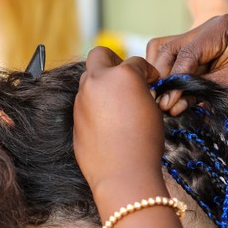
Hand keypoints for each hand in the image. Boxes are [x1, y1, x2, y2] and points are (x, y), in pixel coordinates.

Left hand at [73, 47, 162, 190]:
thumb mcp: (153, 110)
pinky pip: (85, 100)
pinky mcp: (75, 115)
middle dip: (115, 60)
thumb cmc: (145, 142)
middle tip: (127, 76)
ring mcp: (83, 97)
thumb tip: (138, 89)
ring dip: (104, 82)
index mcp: (124, 75)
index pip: (136, 62)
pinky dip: (96, 102)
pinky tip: (109, 119)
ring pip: (90, 77)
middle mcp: (99, 80)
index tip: (151, 81)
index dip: (148, 72)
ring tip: (118, 102)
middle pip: (101, 54)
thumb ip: (142, 91)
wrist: (123, 172)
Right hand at [147, 14, 227, 114]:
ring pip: (168, 51)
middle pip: (169, 47)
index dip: (174, 79)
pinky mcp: (202, 51)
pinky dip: (173, 78)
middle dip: (164, 76)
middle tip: (161, 102)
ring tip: (167, 100)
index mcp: (221, 28)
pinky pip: (178, 61)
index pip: (186, 52)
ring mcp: (203, 38)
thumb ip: (199, 91)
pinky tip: (175, 96)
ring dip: (165, 76)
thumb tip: (168, 103)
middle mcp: (208, 28)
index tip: (166, 102)